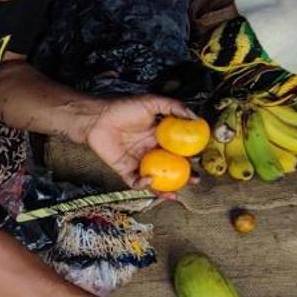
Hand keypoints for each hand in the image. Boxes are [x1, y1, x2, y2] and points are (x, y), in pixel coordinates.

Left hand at [83, 94, 198, 186]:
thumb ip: (173, 107)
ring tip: (176, 193)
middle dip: (185, 177)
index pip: (179, 150)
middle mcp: (152, 152)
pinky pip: (136, 182)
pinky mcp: (125, 170)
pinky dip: (144, 185)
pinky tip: (150, 180)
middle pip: (172, 168)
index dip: (190, 156)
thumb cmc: (123, 108)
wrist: (97, 118)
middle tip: (195, 180)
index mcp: (160, 137)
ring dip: (167, 189)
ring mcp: (139, 162)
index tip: (200, 158)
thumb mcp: (151, 103)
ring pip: (156, 180)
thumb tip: (195, 116)